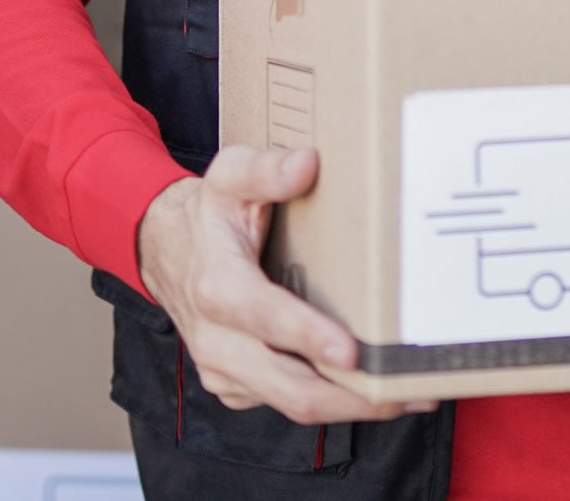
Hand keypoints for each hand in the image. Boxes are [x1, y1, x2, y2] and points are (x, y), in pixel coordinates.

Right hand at [137, 144, 434, 424]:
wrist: (165, 248)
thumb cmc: (208, 213)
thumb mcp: (230, 175)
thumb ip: (266, 169)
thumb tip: (305, 164)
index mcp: (218, 286)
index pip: (264, 318)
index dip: (307, 336)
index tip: (350, 350)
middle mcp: (217, 339)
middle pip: (288, 387)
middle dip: (349, 397)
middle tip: (404, 392)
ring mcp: (225, 368)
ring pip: (291, 403)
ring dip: (349, 406)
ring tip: (404, 396)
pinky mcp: (234, 385)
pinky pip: (283, 402)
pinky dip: (328, 402)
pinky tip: (368, 389)